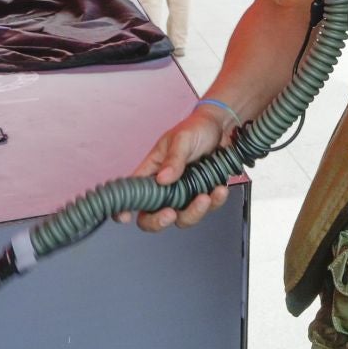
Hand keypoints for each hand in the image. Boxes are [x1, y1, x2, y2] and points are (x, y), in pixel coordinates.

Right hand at [116, 107, 232, 231]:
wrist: (224, 126)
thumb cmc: (196, 128)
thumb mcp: (182, 138)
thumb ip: (173, 159)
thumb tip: (162, 179)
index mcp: (152, 173)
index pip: (132, 195)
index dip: (123, 210)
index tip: (126, 216)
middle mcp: (166, 189)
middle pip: (153, 218)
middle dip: (160, 221)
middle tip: (171, 213)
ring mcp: (185, 195)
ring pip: (183, 218)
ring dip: (194, 212)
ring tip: (206, 196)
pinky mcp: (205, 196)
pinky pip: (208, 209)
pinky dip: (215, 202)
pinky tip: (220, 189)